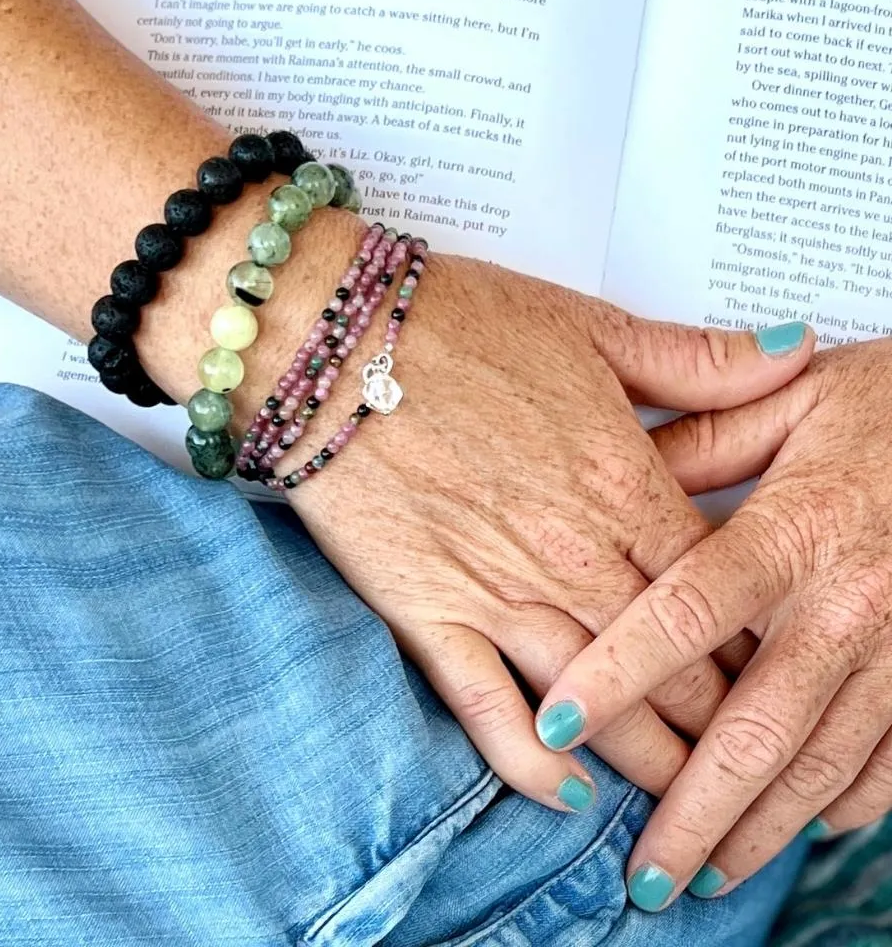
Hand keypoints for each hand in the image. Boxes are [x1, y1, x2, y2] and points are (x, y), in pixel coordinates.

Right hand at [288, 254, 813, 814]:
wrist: (332, 343)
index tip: (778, 674)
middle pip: (674, 664)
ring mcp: (498, 591)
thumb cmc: (453, 324)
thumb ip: (696, 359)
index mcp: (625, 483)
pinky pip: (488, 708)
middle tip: (749, 759)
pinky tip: (568, 795)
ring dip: (651, 761)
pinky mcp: (427, 612)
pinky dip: (532, 760)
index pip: (720, 591)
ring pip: (600, 704)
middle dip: (722, 722)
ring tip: (688, 803)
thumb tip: (793, 351)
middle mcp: (574, 553)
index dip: (757, 640)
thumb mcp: (590, 328)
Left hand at [536, 336, 891, 907]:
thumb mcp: (784, 401)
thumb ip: (695, 441)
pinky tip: (799, 831)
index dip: (618, 673)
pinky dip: (842, 805)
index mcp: (794, 531)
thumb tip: (604, 479)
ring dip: (759, 829)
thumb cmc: (886, 408)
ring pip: (821, 763)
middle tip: (638, 870)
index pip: (687, 613)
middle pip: (756, 725)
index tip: (557, 725)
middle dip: (692, 808)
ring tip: (701, 877)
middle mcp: (847, 604)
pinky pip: (890, 760)